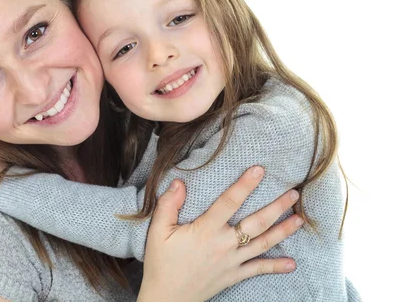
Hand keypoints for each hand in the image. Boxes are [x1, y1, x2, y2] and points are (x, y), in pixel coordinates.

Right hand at [137, 166, 302, 301]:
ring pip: (263, 243)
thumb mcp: (158, 231)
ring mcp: (231, 261)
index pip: (229, 202)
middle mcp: (224, 244)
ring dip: (283, 231)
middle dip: (277, 207)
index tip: (260, 170)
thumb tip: (179, 183)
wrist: (166, 298)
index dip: (245, 185)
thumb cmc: (161, 263)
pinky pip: (258, 270)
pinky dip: (276, 267)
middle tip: (293, 194)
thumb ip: (168, 205)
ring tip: (300, 219)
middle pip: (256, 222)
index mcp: (206, 230)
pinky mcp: (233, 276)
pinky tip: (292, 263)